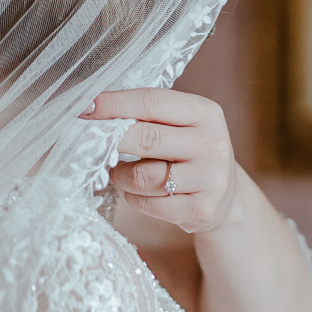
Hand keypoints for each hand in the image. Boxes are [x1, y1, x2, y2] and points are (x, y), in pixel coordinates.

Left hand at [84, 88, 240, 234]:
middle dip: (110, 141)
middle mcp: (212, 144)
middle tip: (91, 144)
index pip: (152, 102)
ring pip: (142, 177)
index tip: (85, 107)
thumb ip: (147, 115)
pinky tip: (139, 192)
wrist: (226, 195)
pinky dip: (134, 197)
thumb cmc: (189, 152)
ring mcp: (210, 179)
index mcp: (206, 113)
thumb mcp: (181, 124)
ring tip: (121, 173)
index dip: (114, 104)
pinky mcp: (201, 209)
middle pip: (145, 139)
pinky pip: (148, 203)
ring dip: (120, 176)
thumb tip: (91, 110)